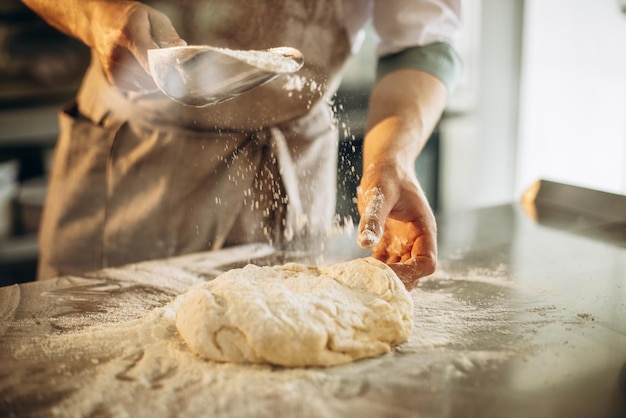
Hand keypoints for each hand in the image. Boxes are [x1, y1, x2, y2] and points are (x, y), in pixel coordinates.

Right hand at [89, 1, 184, 90]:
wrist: (99, 22)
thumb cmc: (131, 18)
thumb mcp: (152, 17)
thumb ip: (167, 34)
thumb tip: (181, 48)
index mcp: (129, 34)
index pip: (150, 59)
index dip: (166, 67)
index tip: (176, 67)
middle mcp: (117, 53)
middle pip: (150, 75)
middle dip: (163, 72)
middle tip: (166, 63)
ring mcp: (113, 67)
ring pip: (146, 84)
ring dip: (155, 78)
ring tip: (152, 62)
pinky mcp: (112, 79)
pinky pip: (138, 88)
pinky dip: (145, 82)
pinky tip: (142, 69)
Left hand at [357, 161, 436, 290]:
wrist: (386, 166)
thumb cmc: (388, 176)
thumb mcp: (380, 194)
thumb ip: (374, 218)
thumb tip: (365, 244)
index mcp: (424, 229)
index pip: (426, 262)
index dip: (410, 272)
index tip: (386, 273)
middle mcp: (416, 239)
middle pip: (415, 272)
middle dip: (397, 281)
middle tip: (371, 285)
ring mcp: (404, 242)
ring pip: (400, 270)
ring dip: (384, 278)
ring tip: (363, 282)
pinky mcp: (389, 242)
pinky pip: (385, 262)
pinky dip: (374, 269)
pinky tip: (358, 272)